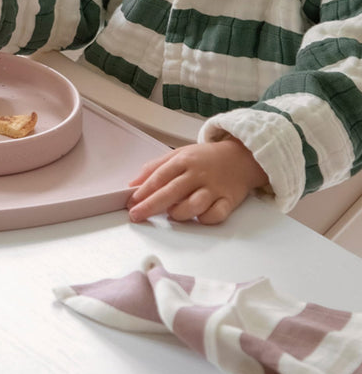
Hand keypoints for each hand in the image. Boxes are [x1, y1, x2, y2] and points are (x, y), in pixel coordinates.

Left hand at [126, 136, 267, 224]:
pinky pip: (216, 214)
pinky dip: (205, 219)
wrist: (242, 157)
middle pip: (172, 192)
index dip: (144, 191)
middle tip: (136, 215)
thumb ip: (155, 168)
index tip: (131, 202)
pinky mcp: (229, 200)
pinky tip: (197, 217)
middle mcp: (198, 174)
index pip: (160, 176)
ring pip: (194, 205)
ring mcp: (214, 188)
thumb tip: (133, 184)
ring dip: (178, 213)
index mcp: (184, 160)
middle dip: (151, 206)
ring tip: (171, 214)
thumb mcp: (178, 154)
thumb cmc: (206, 158)